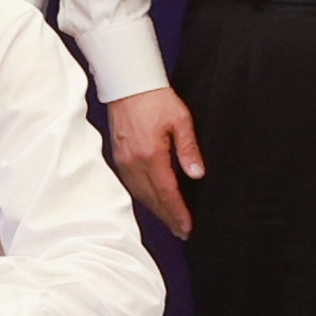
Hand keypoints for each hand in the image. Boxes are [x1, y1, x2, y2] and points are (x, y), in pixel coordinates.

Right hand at [104, 90, 203, 237]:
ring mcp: (123, 160)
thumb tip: (196, 174)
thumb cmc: (155, 98)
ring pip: (140, 194)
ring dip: (156, 210)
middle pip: (152, 199)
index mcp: (150, 154)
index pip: (167, 192)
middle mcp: (133, 162)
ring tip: (170, 221)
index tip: (187, 226)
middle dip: (168, 217)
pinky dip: (144, 197)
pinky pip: (131, 185)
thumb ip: (189, 149)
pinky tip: (153, 202)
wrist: (128, 84)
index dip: (177, 212)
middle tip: (182, 231)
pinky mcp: (119, 157)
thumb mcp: (180, 120)